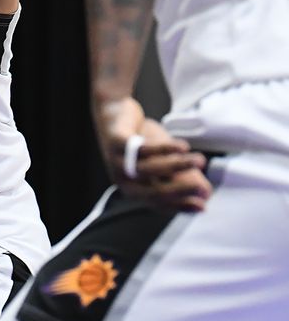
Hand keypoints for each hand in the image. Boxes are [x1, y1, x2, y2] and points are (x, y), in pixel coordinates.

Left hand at [96, 96, 210, 211]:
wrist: (115, 113)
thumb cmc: (141, 140)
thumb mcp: (164, 161)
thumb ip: (182, 176)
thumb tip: (206, 193)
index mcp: (132, 189)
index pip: (157, 203)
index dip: (179, 206)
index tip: (203, 207)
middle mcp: (122, 179)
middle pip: (151, 192)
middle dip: (179, 191)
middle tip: (202, 189)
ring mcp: (117, 160)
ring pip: (148, 169)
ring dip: (177, 166)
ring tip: (200, 161)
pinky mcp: (116, 142)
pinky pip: (142, 148)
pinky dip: (164, 148)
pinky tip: (183, 147)